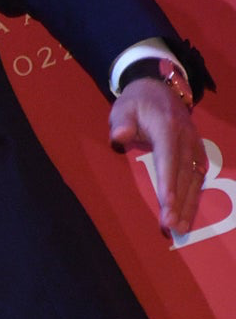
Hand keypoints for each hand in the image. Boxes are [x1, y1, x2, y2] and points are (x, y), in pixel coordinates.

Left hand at [109, 77, 206, 235]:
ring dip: (189, 205)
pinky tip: (189, 214)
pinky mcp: (196, 153)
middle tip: (172, 226)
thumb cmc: (136, 102)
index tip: (168, 204)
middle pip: (184, 175)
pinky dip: (194, 197)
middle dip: (179, 203)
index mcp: (167, 129)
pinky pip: (197, 177)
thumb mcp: (123, 107)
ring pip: (194, 180)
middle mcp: (186, 139)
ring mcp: (194, 146)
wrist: (158, 89)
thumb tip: (120, 136)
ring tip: (180, 229)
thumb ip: (121, 121)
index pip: (168, 159)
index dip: (169, 183)